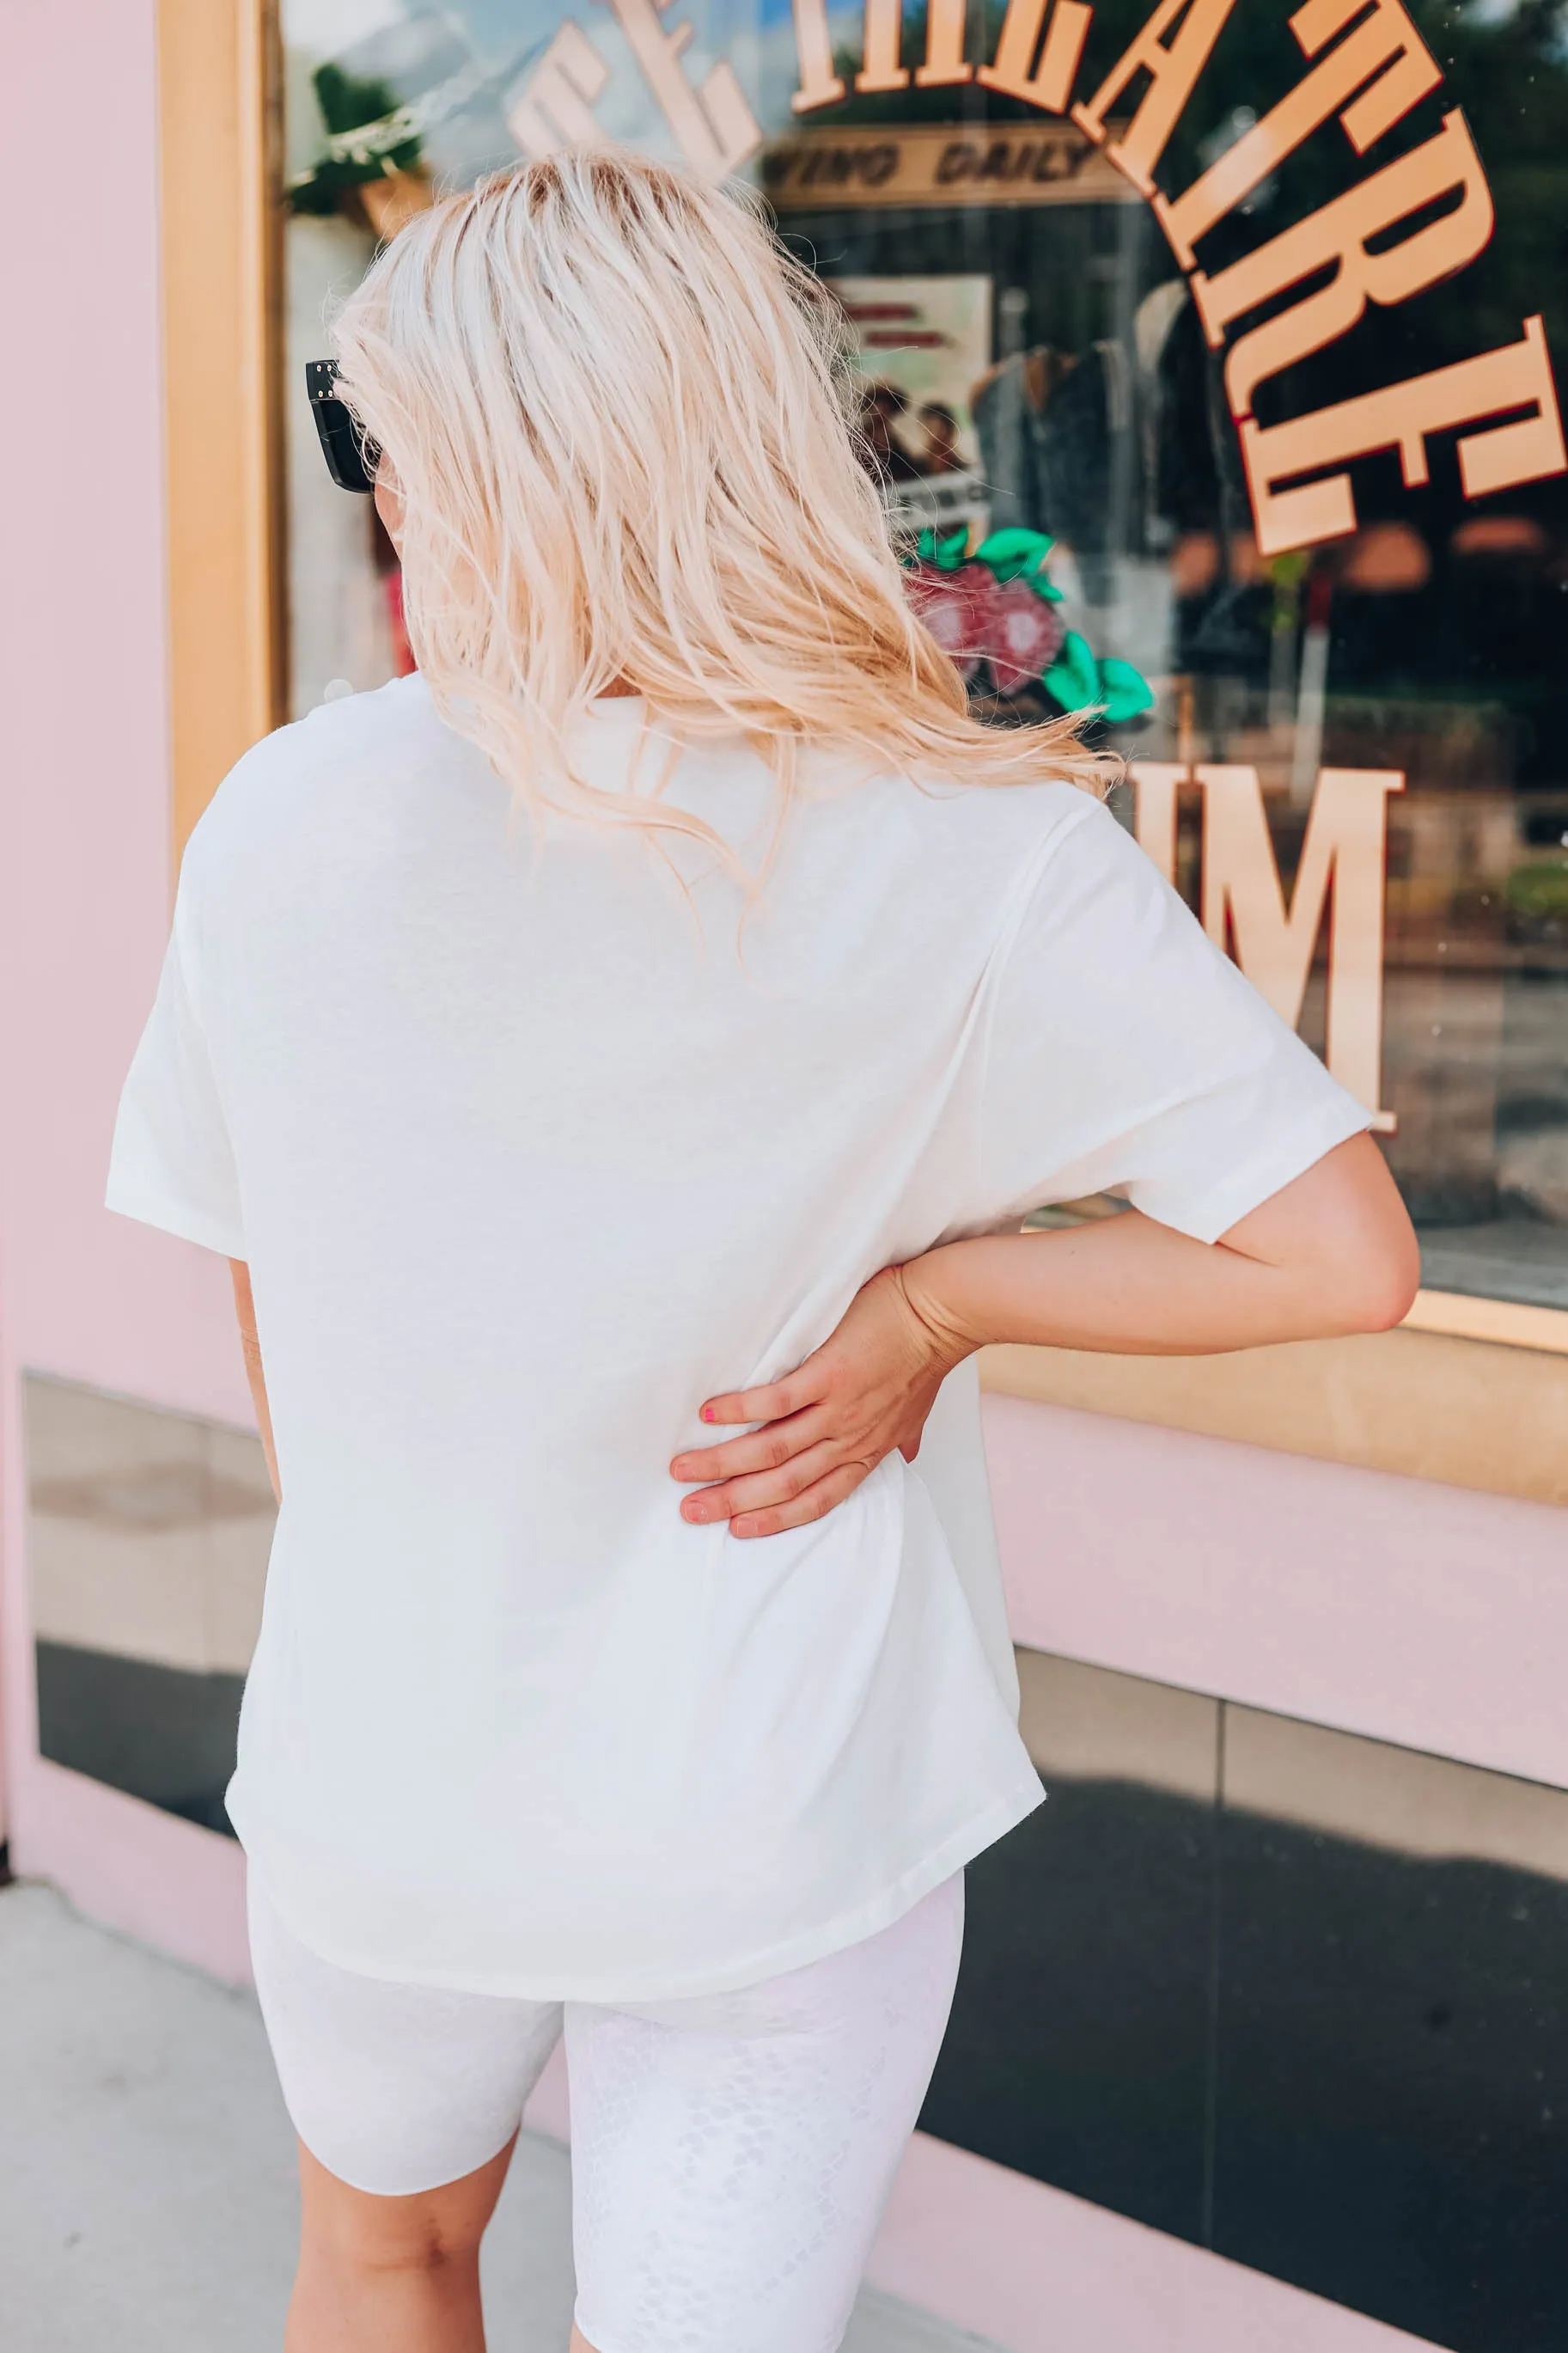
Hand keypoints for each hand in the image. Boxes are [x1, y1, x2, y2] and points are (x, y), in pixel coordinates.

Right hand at [670, 1266, 970, 1538]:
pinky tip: (708, 1414)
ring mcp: (838, 1409)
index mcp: (866, 1450)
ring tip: (683, 1468)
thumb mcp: (917, 1412)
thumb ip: (902, 1438)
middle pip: (783, 1483)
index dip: (775, 1518)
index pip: (816, 1499)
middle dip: (732, 1501)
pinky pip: (777, 1401)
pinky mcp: (829, 1375)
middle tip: (689, 1511)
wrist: (941, 1313)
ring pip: (773, 1449)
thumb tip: (906, 1454)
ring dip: (723, 1462)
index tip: (737, 1529)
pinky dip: (740, 1410)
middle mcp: (849, 1439)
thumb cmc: (927, 1359)